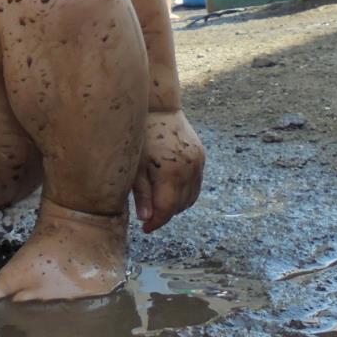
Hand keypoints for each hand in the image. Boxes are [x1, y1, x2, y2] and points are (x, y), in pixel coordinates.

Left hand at [132, 109, 203, 232]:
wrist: (159, 107)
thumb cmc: (141, 135)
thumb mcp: (135, 166)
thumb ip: (141, 194)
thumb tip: (146, 219)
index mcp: (170, 172)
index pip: (166, 209)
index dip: (155, 223)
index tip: (145, 229)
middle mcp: (189, 169)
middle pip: (179, 205)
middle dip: (164, 214)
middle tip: (149, 217)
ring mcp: (198, 163)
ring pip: (191, 197)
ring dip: (176, 205)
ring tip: (158, 204)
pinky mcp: (201, 156)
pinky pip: (196, 184)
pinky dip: (185, 193)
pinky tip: (170, 191)